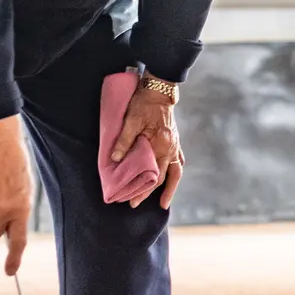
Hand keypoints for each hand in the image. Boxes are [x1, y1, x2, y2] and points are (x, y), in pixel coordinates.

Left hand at [111, 79, 184, 209]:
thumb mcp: (131, 120)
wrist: (159, 91)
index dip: (142, 189)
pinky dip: (175, 172)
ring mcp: (175, 145)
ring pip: (176, 172)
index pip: (153, 174)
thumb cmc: (144, 104)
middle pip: (163, 176)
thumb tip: (115, 159)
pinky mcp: (175, 141)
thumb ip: (124, 140)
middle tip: (135, 203)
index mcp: (162, 144)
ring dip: (170, 188)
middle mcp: (171, 148)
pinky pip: (178, 161)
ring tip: (164, 202)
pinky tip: (171, 178)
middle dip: (150, 193)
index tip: (131, 200)